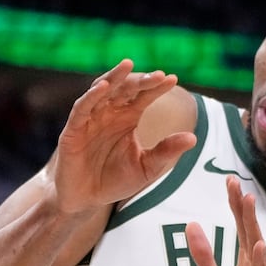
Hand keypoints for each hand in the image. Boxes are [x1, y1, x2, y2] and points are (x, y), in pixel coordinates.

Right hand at [50, 60, 196, 215]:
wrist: (86, 200)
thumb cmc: (116, 180)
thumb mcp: (146, 168)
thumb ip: (166, 152)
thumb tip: (193, 138)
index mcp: (128, 118)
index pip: (144, 97)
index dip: (156, 88)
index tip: (172, 79)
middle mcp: (110, 113)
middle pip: (125, 89)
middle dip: (141, 81)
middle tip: (158, 75)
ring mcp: (90, 119)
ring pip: (101, 91)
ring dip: (114, 77)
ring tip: (128, 65)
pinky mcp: (72, 130)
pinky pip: (81, 108)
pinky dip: (91, 96)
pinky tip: (103, 87)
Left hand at [187, 177, 265, 265]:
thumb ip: (204, 257)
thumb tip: (192, 225)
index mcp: (243, 264)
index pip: (239, 228)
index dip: (234, 205)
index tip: (229, 180)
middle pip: (248, 232)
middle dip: (242, 208)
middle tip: (235, 182)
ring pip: (256, 252)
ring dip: (252, 227)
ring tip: (247, 204)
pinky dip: (260, 264)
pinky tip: (258, 247)